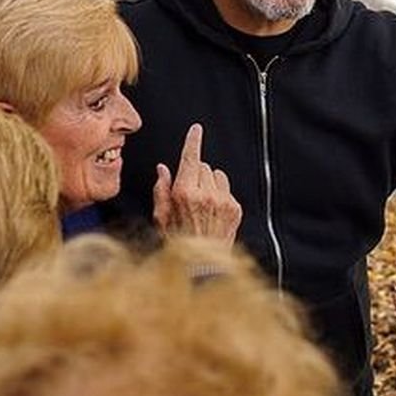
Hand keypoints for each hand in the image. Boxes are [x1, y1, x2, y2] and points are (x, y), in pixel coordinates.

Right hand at [152, 123, 241, 242]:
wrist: (202, 265)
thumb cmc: (178, 242)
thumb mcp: (160, 217)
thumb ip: (161, 189)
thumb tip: (163, 169)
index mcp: (184, 193)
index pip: (191, 158)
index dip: (193, 141)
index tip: (196, 129)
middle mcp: (206, 194)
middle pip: (203, 166)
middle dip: (195, 174)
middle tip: (190, 193)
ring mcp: (223, 201)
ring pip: (217, 175)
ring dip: (210, 183)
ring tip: (202, 204)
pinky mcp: (235, 208)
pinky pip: (227, 189)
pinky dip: (220, 195)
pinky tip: (212, 212)